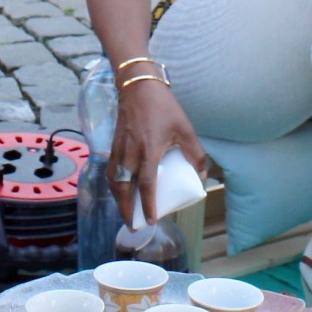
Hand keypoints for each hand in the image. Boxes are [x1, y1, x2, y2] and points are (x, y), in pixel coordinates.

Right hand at [108, 78, 206, 228]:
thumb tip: (200, 175)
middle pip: (124, 188)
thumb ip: (195, 153)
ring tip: (125, 211)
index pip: (147, 185)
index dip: (148, 205)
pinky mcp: (114, 144)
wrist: (138, 86)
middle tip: (132, 225)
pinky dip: (113, 184)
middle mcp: (131, 152)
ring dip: (118, 199)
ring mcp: (119, 148)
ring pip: (114, 180)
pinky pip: (111, 170)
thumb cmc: (164, 107)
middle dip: (126, 209)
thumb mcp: (185, 128)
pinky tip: (119, 189)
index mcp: (149, 150)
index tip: (150, 221)